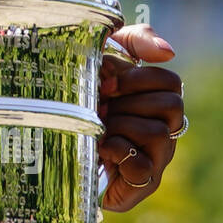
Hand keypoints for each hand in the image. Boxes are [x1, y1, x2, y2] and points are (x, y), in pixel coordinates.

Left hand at [97, 23, 184, 211]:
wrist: (50, 143)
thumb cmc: (79, 95)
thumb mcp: (101, 56)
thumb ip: (135, 41)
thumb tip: (169, 52)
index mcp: (156, 97)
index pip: (170, 81)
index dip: (137, 78)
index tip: (104, 81)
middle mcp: (164, 126)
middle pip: (172, 105)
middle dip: (128, 102)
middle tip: (100, 107)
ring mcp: (158, 155)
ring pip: (156, 133)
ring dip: (119, 126)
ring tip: (98, 129)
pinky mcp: (144, 181)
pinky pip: (142, 165)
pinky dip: (116, 152)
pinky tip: (99, 148)